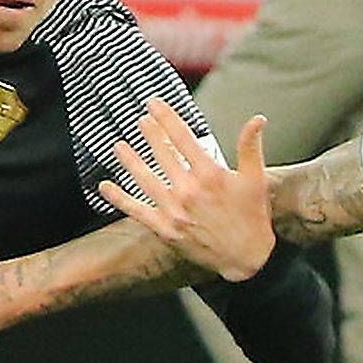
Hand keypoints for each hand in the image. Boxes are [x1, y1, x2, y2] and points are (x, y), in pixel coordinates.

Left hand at [101, 102, 276, 281]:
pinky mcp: (166, 229)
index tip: (154, 105)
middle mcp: (189, 190)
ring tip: (119, 146)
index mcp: (210, 175)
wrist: (246, 258)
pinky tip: (105, 187)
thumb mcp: (255, 179)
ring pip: (145, 179)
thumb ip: (250, 147)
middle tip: (140, 121)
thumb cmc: (252, 217)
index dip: (166, 118)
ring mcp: (175, 211)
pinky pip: (137, 211)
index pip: (183, 138)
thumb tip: (258, 119)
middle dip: (150, 135)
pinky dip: (120, 199)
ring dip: (130, 160)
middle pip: (162, 154)